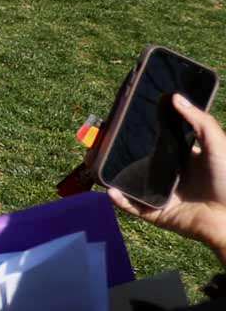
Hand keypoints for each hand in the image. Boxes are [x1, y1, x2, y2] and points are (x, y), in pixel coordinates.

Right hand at [110, 93, 225, 262]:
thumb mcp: (217, 145)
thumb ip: (200, 121)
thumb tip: (176, 97)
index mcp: (183, 159)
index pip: (158, 142)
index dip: (143, 132)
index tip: (125, 119)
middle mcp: (169, 175)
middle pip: (139, 161)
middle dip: (119, 152)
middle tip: (102, 140)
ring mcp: (160, 194)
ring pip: (130, 182)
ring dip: (113, 174)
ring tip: (96, 162)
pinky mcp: (156, 213)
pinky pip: (133, 206)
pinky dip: (120, 200)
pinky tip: (111, 190)